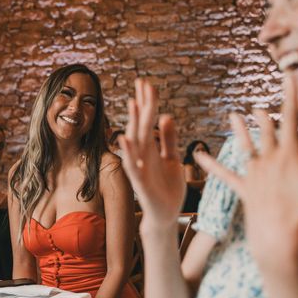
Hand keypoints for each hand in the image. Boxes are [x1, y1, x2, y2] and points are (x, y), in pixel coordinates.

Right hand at [119, 78, 185, 231]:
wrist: (166, 215)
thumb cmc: (167, 188)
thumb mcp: (172, 159)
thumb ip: (168, 139)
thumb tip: (167, 116)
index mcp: (152, 148)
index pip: (149, 121)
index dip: (148, 102)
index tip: (147, 83)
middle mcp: (143, 155)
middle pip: (141, 125)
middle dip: (141, 104)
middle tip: (141, 83)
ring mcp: (140, 167)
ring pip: (136, 142)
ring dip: (132, 123)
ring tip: (133, 103)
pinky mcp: (140, 182)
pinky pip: (132, 164)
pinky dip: (128, 152)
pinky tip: (125, 138)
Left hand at [195, 78, 297, 274]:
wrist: (281, 242)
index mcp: (290, 154)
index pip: (292, 118)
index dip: (290, 96)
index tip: (288, 76)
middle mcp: (269, 160)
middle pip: (266, 131)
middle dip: (265, 116)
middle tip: (259, 106)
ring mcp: (254, 175)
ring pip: (244, 146)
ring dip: (239, 130)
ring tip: (232, 116)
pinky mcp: (243, 190)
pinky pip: (224, 175)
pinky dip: (211, 164)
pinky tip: (196, 156)